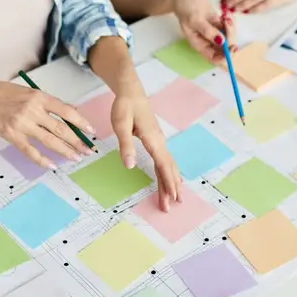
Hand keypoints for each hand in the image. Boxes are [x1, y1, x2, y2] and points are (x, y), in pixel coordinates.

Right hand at [0, 81, 95, 167]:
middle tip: (88, 150)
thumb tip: (71, 113)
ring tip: (76, 158)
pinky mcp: (12, 135)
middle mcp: (33, 111)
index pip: (66, 111)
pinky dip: (42, 160)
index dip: (81, 123)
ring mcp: (22, 124)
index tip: (91, 131)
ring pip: (49, 141)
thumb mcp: (31, 92)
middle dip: (77, 142)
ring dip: (65, 151)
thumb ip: (49, 103)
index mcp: (40, 97)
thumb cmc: (6, 93)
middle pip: (61, 129)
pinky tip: (53, 165)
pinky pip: (30, 151)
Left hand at [110, 83, 181, 210]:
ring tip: (175, 198)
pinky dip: (168, 172)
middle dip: (171, 187)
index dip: (168, 182)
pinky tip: (171, 180)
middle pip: (168, 168)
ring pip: (168, 165)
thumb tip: (130, 166)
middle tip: (172, 205)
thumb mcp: (121, 125)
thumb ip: (126, 145)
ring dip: (171, 181)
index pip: (163, 165)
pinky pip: (164, 160)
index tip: (172, 197)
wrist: (131, 91)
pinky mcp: (156, 141)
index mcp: (153, 140)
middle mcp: (160, 142)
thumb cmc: (125, 107)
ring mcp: (159, 142)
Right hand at [172, 0, 236, 62]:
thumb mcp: (195, 20)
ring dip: (231, 28)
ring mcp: (215, 34)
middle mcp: (209, 43)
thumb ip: (208, 31)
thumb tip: (221, 42)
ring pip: (230, 38)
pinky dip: (231, 22)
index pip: (215, 58)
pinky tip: (226, 14)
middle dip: (230, 37)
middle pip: (225, 49)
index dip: (225, 57)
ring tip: (226, 16)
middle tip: (227, 22)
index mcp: (201, 45)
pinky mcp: (219, 26)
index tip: (232, 46)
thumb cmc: (186, 9)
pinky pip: (229, 29)